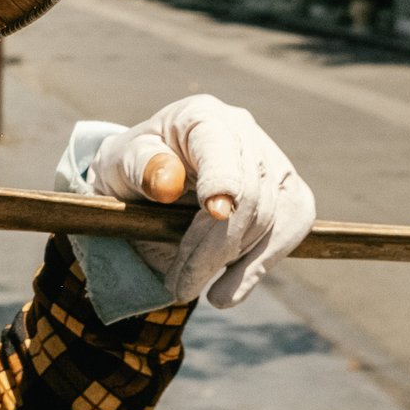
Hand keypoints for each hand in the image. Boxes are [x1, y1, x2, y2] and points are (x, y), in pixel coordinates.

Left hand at [82, 95, 314, 307]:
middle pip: (250, 194)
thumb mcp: (119, 164)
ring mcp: (270, 161)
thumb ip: (139, 167)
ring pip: (274, 217)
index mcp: (201, 117)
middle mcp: (243, 132)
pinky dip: (260, 266)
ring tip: (189, 288)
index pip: (222, 149)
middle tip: (178, 285)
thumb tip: (167, 183)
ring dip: (234, 263)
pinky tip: (229, 292)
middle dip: (215, 246)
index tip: (214, 213)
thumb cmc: (131, 168)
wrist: (147, 181)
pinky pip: (290, 229)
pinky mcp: (286, 192)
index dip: (223, 180)